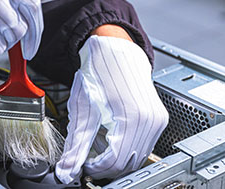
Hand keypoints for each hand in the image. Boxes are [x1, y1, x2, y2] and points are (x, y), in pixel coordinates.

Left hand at [55, 35, 168, 183]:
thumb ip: (75, 146)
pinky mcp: (159, 118)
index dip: (96, 169)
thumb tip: (65, 170)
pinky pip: (145, 145)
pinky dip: (128, 149)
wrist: (113, 52)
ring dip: (118, 160)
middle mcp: (150, 121)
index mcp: (132, 119)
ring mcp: (157, 120)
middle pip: (128, 163)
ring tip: (99, 150)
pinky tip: (113, 140)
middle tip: (88, 161)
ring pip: (138, 157)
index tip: (83, 165)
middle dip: (106, 167)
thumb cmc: (99, 74)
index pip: (115, 162)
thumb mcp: (83, 112)